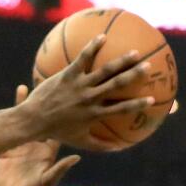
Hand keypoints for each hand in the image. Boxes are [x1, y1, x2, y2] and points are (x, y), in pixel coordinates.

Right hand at [0, 86, 79, 185]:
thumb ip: (58, 169)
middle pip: (39, 118)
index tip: (67, 95)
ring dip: (20, 106)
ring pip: (20, 121)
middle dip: (41, 101)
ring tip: (21, 87)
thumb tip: (76, 157)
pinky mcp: (3, 150)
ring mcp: (19, 146)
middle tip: (45, 81)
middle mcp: (34, 145)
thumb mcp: (45, 182)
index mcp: (47, 152)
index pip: (58, 127)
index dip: (62, 112)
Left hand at [19, 35, 154, 151]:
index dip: (137, 105)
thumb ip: (100, 145)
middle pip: (117, 85)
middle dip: (135, 76)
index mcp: (95, 114)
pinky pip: (83, 58)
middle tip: (148, 67)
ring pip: (105, 71)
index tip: (152, 99)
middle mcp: (90, 99)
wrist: (34, 120)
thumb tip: (118, 149)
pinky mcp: (68, 75)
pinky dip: (93, 47)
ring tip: (134, 52)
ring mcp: (80, 86)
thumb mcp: (80, 141)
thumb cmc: (57, 131)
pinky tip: (103, 36)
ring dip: (121, 61)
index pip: (121, 110)